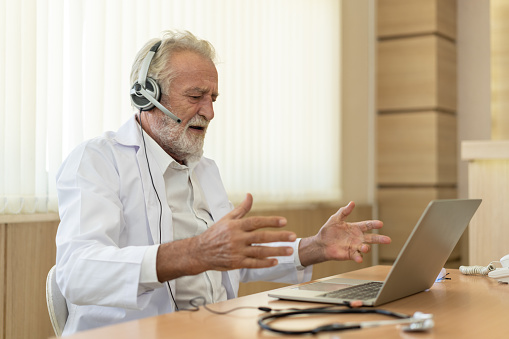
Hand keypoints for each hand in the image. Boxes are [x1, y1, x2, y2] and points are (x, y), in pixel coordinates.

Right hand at [156, 194, 295, 281]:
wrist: (200, 251)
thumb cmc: (215, 233)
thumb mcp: (227, 218)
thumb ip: (242, 208)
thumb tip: (250, 195)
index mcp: (236, 226)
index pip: (256, 222)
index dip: (270, 221)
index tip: (284, 221)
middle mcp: (238, 238)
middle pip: (262, 237)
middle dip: (279, 237)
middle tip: (293, 237)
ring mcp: (237, 251)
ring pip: (260, 251)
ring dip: (276, 251)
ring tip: (289, 250)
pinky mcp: (236, 263)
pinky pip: (253, 264)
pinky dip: (265, 263)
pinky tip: (275, 262)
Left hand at [298, 201, 390, 266]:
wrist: (321, 243)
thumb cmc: (329, 230)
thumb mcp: (335, 218)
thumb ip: (344, 211)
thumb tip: (352, 203)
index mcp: (355, 228)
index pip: (367, 225)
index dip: (374, 224)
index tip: (380, 224)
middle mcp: (357, 238)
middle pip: (371, 238)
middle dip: (380, 239)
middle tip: (388, 240)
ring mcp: (354, 246)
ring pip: (365, 247)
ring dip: (366, 248)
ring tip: (366, 248)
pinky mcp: (350, 254)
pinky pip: (356, 256)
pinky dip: (358, 257)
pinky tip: (359, 258)